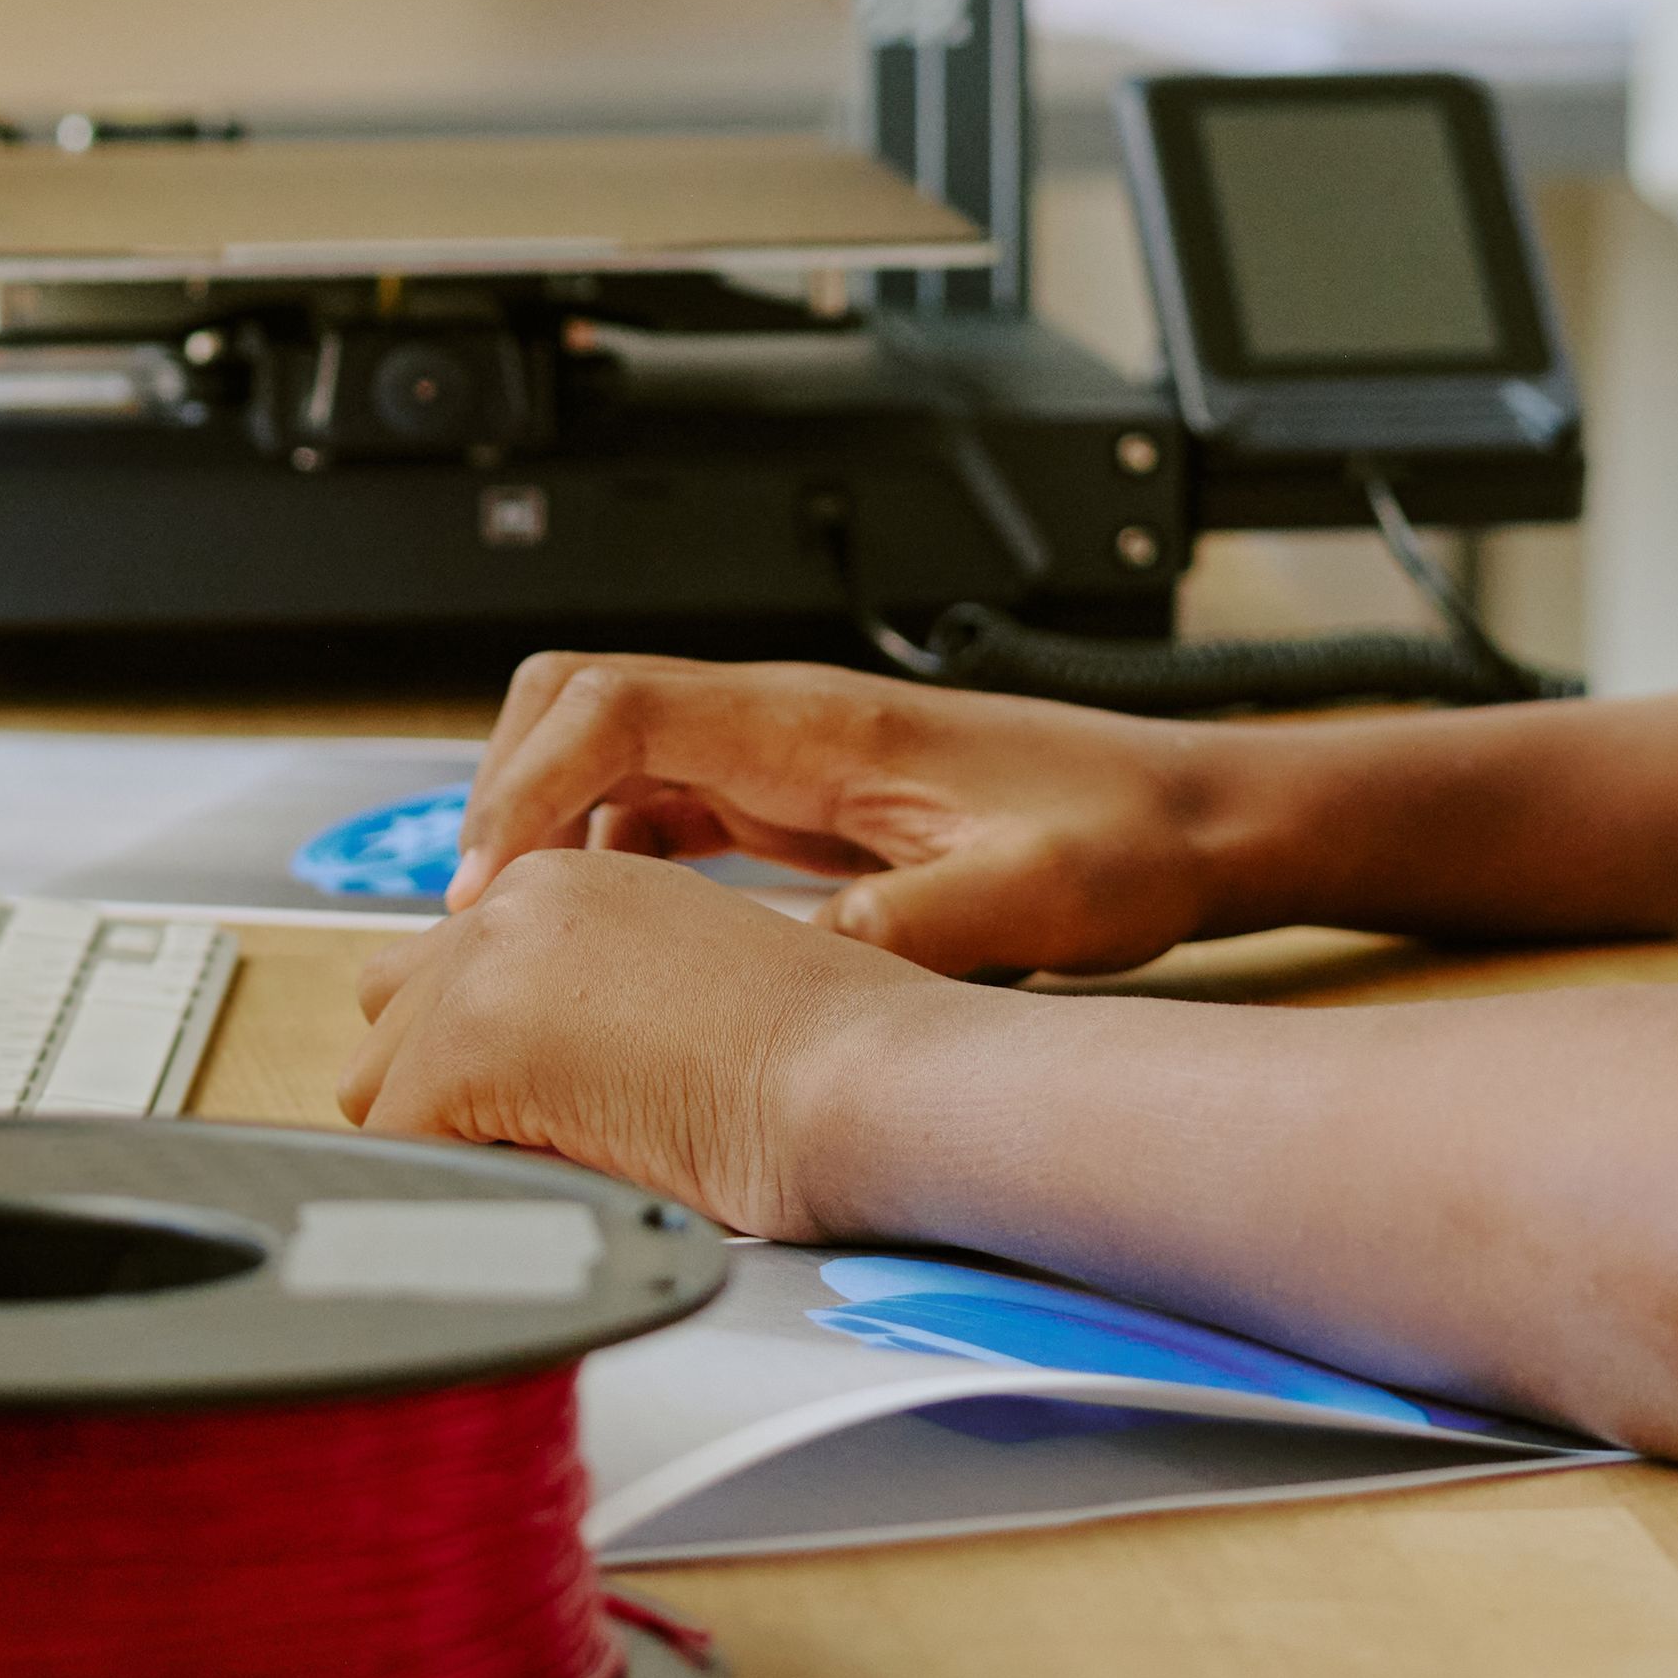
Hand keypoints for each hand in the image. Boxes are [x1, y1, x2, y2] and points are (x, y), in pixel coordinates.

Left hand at [337, 846, 959, 1235]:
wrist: (879, 1075)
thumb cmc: (837, 1064)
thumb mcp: (690, 999)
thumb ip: (594, 1013)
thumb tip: (529, 1090)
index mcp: (576, 881)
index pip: (452, 977)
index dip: (481, 1068)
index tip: (534, 1121)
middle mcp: (520, 897)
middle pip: (394, 1017)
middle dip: (442, 1098)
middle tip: (538, 1159)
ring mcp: (489, 961)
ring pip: (382, 1084)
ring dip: (445, 1142)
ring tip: (549, 1182)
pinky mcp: (476, 1042)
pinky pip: (403, 1153)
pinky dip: (452, 1199)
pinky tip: (542, 1207)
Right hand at [455, 653, 1225, 978]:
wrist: (1196, 815)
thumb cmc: (1129, 839)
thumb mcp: (1029, 901)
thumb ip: (909, 928)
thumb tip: (792, 974)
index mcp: (819, 726)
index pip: (614, 707)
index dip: (528, 788)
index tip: (487, 884)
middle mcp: (784, 723)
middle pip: (578, 703)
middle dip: (506, 791)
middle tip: (481, 915)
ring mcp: (786, 756)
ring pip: (608, 751)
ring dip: (550, 826)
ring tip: (529, 941)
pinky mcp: (799, 800)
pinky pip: (662, 800)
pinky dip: (608, 852)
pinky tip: (619, 935)